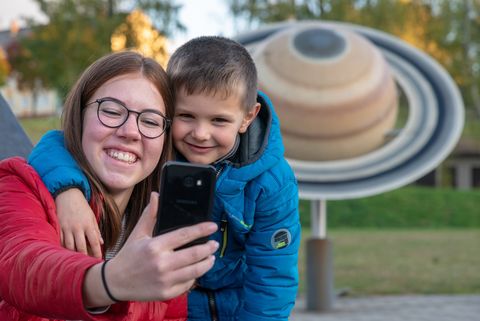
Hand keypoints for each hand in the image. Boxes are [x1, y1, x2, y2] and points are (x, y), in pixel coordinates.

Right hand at [55, 188, 102, 257]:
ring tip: (76, 262)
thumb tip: (102, 242)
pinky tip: (65, 254)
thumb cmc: (82, 206)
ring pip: (69, 246)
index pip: (94, 242)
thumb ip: (96, 230)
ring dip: (73, 255)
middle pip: (81, 247)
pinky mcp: (58, 227)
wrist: (68, 195)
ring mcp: (67, 228)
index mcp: (88, 225)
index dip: (97, 253)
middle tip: (87, 265)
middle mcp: (78, 227)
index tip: (99, 260)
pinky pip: (61, 241)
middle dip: (85, 257)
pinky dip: (63, 248)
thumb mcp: (92, 216)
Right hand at [82, 192, 217, 306]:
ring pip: (195, 271)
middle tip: (214, 243)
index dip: (201, 229)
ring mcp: (165, 280)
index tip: (212, 226)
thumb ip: (150, 215)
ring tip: (211, 257)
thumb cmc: (129, 256)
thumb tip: (156, 196)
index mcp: (155, 247)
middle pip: (194, 254)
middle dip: (209, 248)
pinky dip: (195, 276)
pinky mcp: (167, 293)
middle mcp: (161, 264)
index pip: (184, 235)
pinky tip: (196, 270)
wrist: (115, 282)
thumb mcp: (138, 234)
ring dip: (207, 263)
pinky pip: (188, 283)